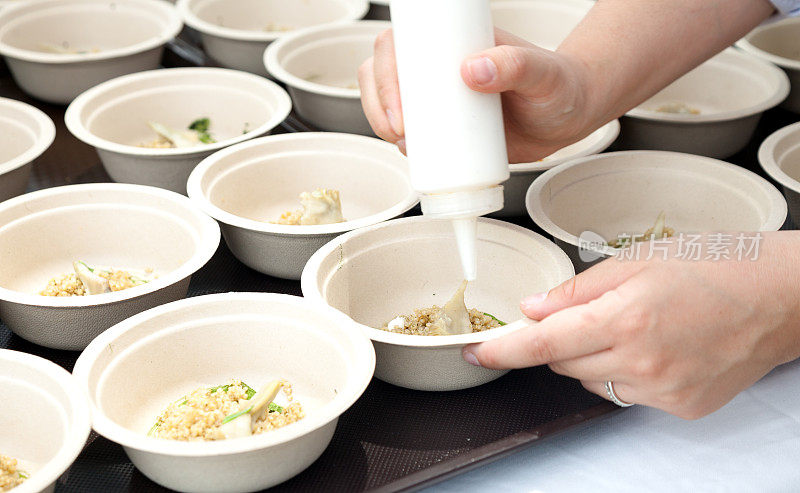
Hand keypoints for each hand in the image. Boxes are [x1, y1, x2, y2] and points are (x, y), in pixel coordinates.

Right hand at [358, 28, 596, 162]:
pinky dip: (399, 142)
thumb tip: (473, 69)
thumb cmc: (560, 86)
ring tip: (406, 147)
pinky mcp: (445, 126)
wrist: (570, 117)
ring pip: (390, 103)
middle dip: (379, 105)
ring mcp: (439, 98)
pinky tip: (409, 154)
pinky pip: (409, 130)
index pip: (401, 45)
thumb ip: (515, 64)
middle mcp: (439, 67)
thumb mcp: (542, 73)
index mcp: (453, 42)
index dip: (386, 73)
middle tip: (401, 133)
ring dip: (383, 124)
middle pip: (384, 74)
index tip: (400, 109)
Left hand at [463, 232, 799, 418]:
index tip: (475, 354)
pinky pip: (626, 394)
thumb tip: (533, 308)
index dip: (502, 352)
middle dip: (563, 339)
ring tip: (639, 325)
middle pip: (563, 364)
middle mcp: (642, 362)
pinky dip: (627, 373)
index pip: (543, 344)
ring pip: (592, 381)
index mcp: (626, 318)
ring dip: (594, 357)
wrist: (782, 298)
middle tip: (597, 311)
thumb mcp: (639, 259)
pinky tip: (659, 347)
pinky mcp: (680, 407)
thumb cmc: (717, 266)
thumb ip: (577, 289)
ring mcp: (663, 391)